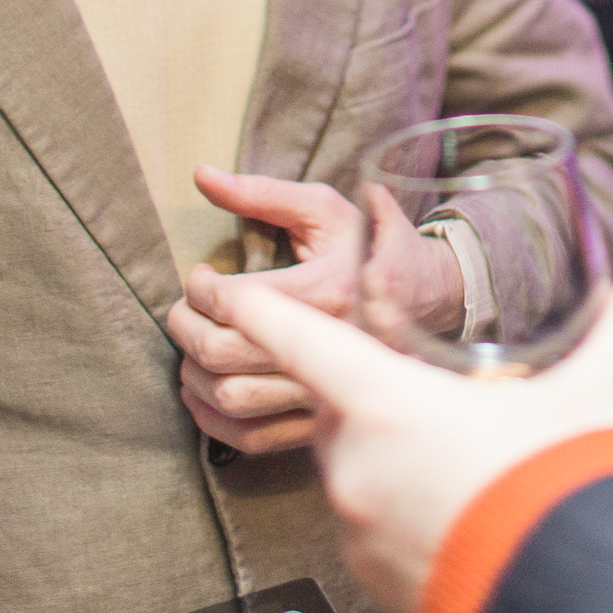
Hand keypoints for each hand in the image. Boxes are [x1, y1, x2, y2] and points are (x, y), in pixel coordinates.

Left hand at [168, 168, 465, 454]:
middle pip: (223, 352)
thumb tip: (201, 176)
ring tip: (192, 344)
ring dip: (192, 373)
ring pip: (231, 398)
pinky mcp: (321, 420)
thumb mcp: (324, 208)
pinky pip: (251, 437)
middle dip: (185, 327)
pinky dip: (212, 421)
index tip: (199, 274)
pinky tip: (202, 392)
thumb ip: (262, 194)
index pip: (238, 300)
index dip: (199, 287)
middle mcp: (329, 346)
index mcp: (329, 291)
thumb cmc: (371, 246)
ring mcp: (327, 390)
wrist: (428, 299)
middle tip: (184, 308)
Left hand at [211, 268, 612, 612]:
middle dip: (372, 393)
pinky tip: (471, 515)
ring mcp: (362, 536)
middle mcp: (357, 470)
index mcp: (388, 405)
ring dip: (399, 458)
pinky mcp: (380, 589)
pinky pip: (381, 533)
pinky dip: (413, 516)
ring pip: (362, 474)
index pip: (300, 341)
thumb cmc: (574, 488)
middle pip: (338, 410)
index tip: (218, 291)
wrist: (584, 604)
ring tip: (471, 462)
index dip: (257, 309)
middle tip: (432, 391)